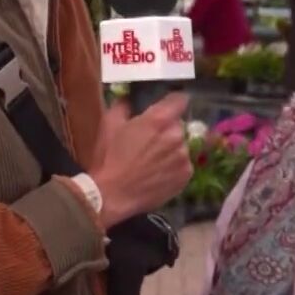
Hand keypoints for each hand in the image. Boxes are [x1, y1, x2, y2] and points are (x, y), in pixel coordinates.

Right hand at [90, 92, 191, 227]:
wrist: (112, 194)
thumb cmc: (109, 158)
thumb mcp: (109, 125)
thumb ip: (123, 106)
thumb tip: (129, 99)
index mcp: (159, 120)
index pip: (179, 100)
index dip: (172, 102)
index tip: (166, 107)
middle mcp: (176, 136)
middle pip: (177, 126)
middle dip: (166, 130)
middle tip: (149, 141)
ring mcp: (183, 157)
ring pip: (180, 146)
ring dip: (170, 149)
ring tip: (151, 161)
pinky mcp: (185, 176)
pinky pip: (182, 165)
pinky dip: (173, 167)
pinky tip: (157, 173)